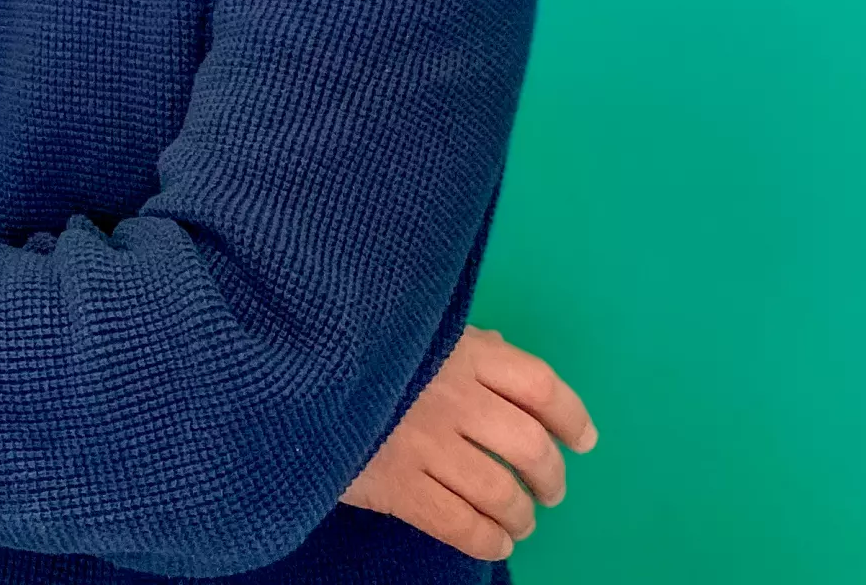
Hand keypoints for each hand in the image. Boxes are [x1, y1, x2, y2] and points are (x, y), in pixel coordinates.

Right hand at [340, 324, 600, 562]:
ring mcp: (424, 442)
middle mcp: (452, 396)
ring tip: (520, 522)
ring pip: (500, 491)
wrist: (284, 372)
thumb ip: (455, 340)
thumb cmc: (351, 345)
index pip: (539, 385)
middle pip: (529, 445)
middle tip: (548, 492)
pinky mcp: (395, 484)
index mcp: (459, 351)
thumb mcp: (406, 325)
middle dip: (549, 477)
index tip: (581, 441)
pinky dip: (487, 539)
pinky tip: (493, 539)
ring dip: (521, 515)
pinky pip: (459, 524)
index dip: (571, 416)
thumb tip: (500, 353)